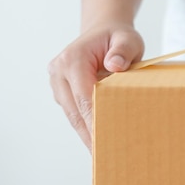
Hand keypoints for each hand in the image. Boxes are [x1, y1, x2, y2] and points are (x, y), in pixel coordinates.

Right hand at [48, 23, 143, 149]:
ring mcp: (57, 82)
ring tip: (102, 151)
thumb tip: (115, 66)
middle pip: (75, 110)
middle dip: (90, 132)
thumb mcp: (127, 38)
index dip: (95, 119)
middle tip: (105, 153)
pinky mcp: (61, 91)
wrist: (103, 31)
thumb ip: (123, 50)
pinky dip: (85, 125)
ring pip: (73, 114)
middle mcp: (59, 72)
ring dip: (87, 132)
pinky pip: (74, 111)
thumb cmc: (116, 36)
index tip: (105, 138)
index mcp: (72, 59)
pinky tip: (97, 138)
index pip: (84, 96)